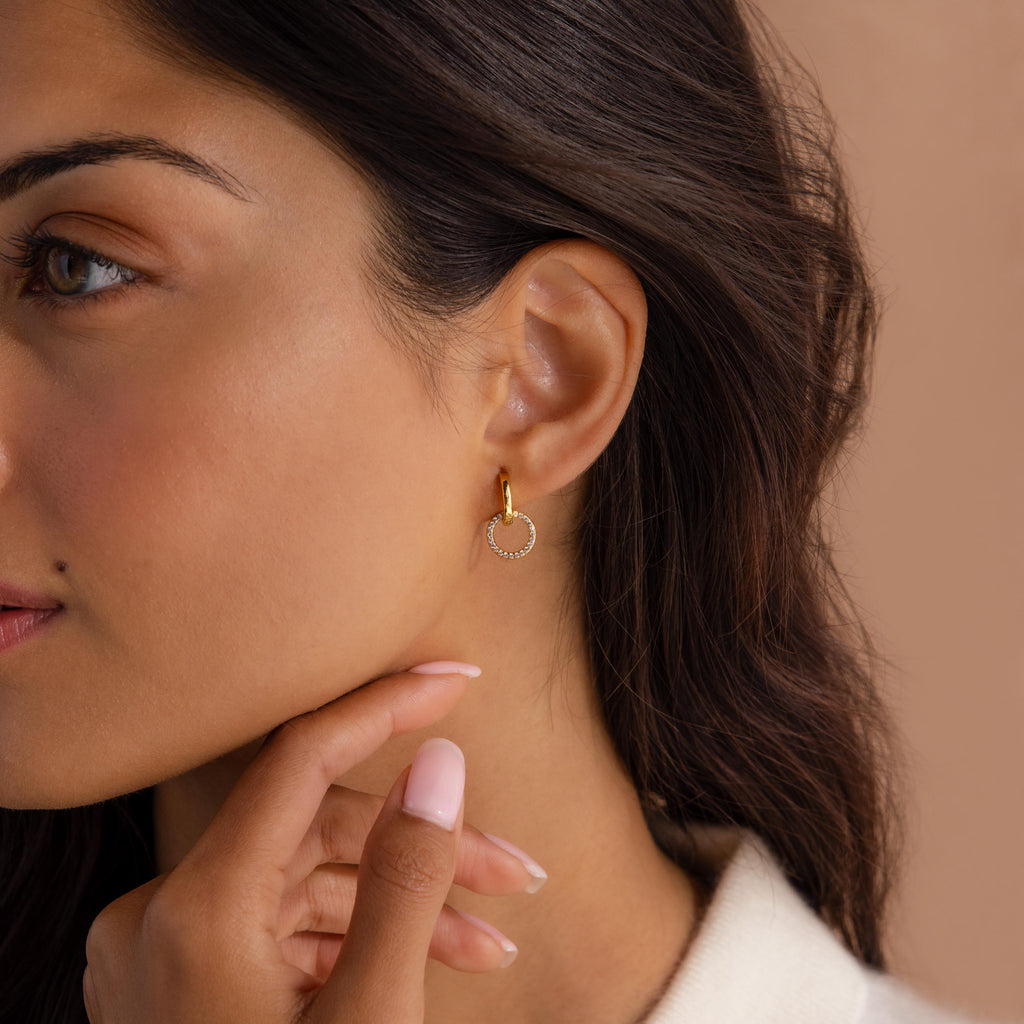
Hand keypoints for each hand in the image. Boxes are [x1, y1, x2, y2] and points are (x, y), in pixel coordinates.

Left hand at [82, 665, 544, 1021]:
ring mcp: (173, 955)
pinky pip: (289, 930)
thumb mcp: (372, 1019)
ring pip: (311, 882)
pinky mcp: (194, 987)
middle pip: (316, 830)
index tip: (455, 678)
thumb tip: (441, 760)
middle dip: (425, 844)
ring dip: (409, 897)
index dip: (385, 706)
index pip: (299, 759)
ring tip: (497, 929)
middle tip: (516, 867)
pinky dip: (364, 937)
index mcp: (191, 912)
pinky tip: (442, 956)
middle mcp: (162, 918)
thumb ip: (407, 877)